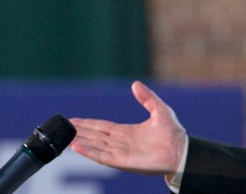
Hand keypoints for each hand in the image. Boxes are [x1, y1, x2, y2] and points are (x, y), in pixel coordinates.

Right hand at [70, 81, 187, 175]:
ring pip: (96, 146)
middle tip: (63, 128)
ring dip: (81, 142)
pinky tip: (78, 147)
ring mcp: (122, 153)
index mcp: (126, 132)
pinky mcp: (124, 162)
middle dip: (80, 132)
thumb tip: (135, 84)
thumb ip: (147, 98)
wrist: (182, 150)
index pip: (102, 127)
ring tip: (66, 138)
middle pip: (95, 136)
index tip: (73, 120)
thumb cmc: (173, 133)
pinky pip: (103, 157)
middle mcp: (121, 143)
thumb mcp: (159, 109)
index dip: (87, 124)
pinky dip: (90, 152)